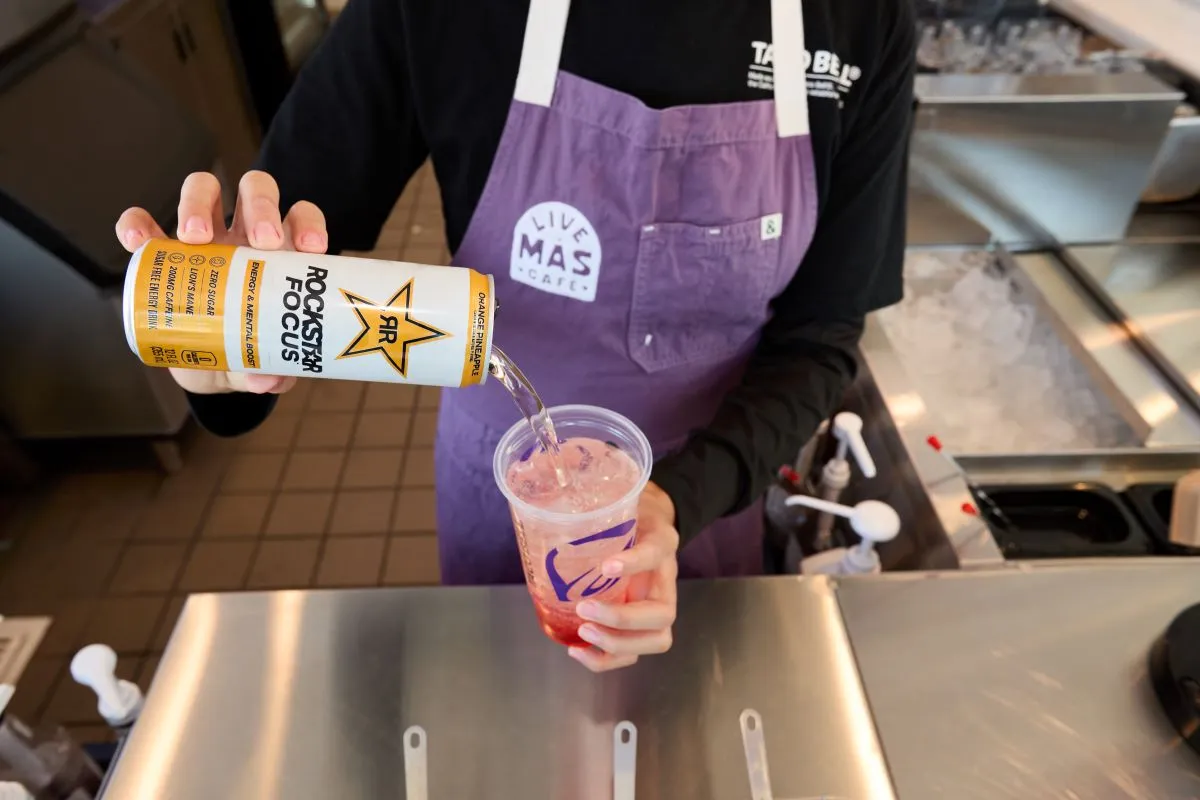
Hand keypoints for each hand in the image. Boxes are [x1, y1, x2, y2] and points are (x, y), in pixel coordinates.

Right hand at [115, 170, 328, 394]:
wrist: (206, 366)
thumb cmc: (246, 350)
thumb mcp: (261, 362)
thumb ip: (271, 368)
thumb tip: (268, 379)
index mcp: (279, 254)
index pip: (300, 218)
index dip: (308, 224)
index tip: (310, 249)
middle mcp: (242, 235)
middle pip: (255, 191)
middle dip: (261, 205)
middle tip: (261, 241)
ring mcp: (200, 237)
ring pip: (202, 189)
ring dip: (199, 202)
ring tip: (195, 237)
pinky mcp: (158, 250)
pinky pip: (143, 223)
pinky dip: (138, 225)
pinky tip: (139, 242)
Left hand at [569, 481, 678, 671]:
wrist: (652, 519)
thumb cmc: (629, 510)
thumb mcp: (619, 495)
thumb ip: (589, 491)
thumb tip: (537, 474)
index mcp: (661, 541)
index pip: (657, 552)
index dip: (635, 562)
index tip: (607, 564)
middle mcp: (665, 578)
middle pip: (662, 614)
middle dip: (622, 620)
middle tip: (585, 608)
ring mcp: (657, 604)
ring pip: (655, 640)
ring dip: (617, 644)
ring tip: (584, 634)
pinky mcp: (642, 624)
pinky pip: (634, 651)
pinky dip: (606, 659)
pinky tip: (577, 650)